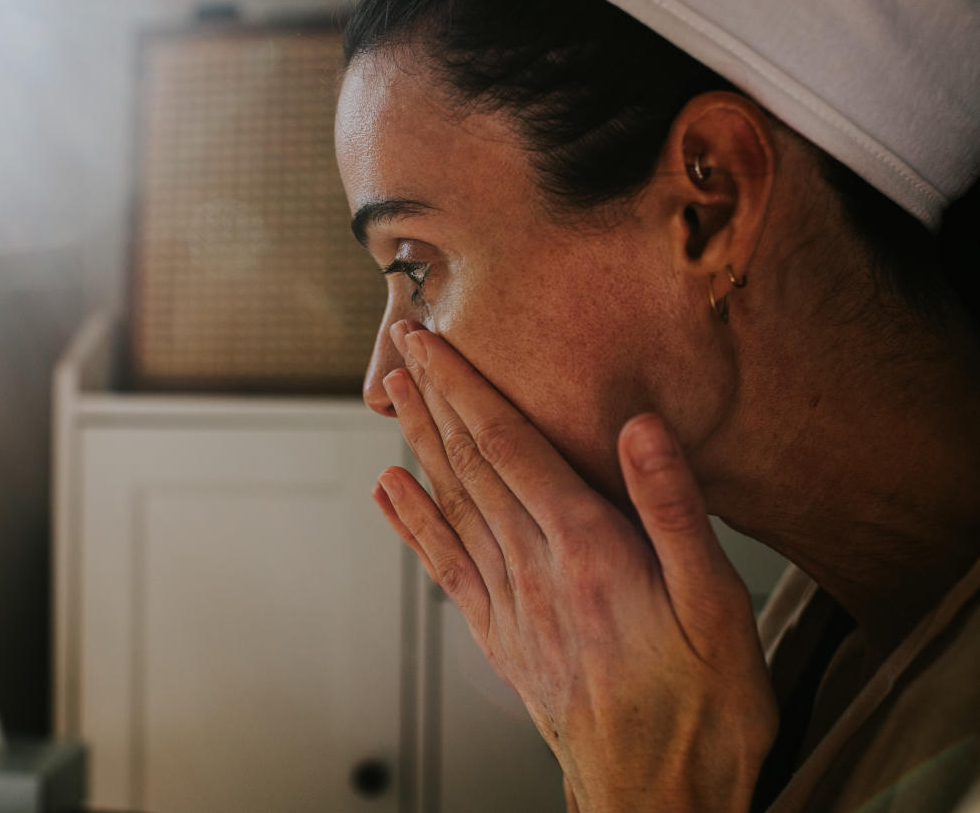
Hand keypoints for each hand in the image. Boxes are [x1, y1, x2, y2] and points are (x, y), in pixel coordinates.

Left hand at [371, 321, 776, 812]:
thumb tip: (638, 427)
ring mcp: (512, 607)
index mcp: (588, 551)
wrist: (661, 800)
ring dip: (418, 447)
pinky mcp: (503, 639)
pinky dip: (414, 525)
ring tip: (390, 400)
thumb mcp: (718, 607)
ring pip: (452, 507)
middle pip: (471, 467)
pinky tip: (392, 495)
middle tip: (399, 346)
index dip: (466, 388)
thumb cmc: (705, 707)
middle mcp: (535, 571)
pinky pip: (446, 568)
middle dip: (433, 400)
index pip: (511, 447)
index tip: (433, 342)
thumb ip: (674, 511)